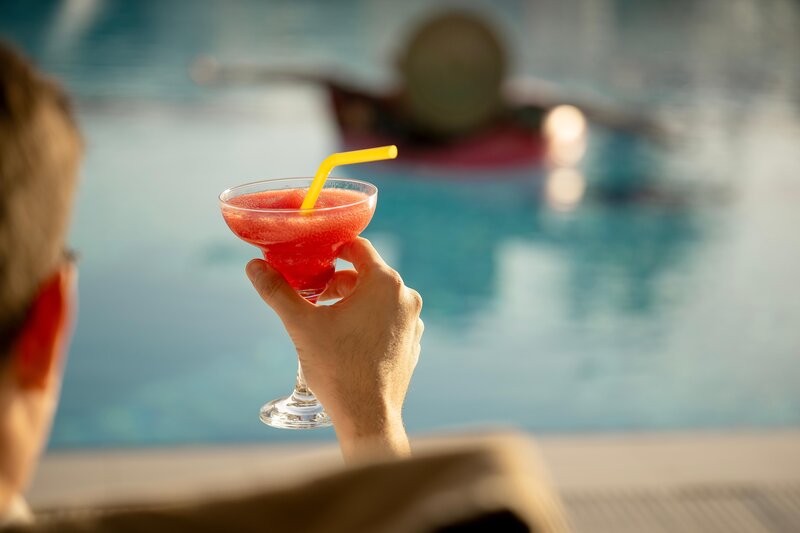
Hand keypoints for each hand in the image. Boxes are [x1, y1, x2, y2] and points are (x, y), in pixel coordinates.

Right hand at [246, 238, 422, 461]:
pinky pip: (389, 321)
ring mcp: (413, 322)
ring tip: (328, 322)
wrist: (368, 417)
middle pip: (367, 274)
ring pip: (378, 299)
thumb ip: (278, 291)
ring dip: (353, 302)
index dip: (333, 249)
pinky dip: (369, 322)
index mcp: (384, 283)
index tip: (314, 260)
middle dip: (338, 283)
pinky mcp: (412, 344)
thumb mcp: (301, 325)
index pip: (359, 247)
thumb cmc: (338, 369)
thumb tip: (254, 266)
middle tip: (314, 299)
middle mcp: (406, 297)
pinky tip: (348, 341)